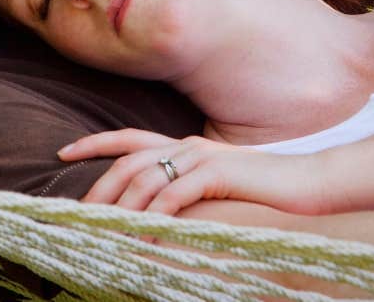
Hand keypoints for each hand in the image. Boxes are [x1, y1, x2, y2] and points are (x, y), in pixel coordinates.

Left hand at [60, 129, 334, 215]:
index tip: (63, 150)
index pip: (129, 138)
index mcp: (185, 146)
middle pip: (129, 160)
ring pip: (147, 177)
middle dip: (99, 185)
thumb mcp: (218, 187)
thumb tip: (158, 213)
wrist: (310, 183)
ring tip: (103, 230)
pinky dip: (155, 215)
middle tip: (77, 211)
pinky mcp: (218, 173)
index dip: (95, 143)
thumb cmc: (266, 192)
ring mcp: (203, 157)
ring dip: (122, 206)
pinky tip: (143, 235)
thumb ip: (189, 192)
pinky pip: (175, 194)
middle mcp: (188, 145)